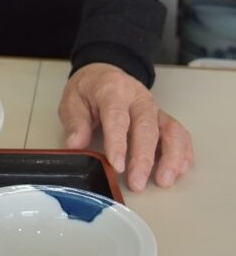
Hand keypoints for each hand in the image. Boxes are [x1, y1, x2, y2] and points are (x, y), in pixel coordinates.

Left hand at [58, 62, 192, 191]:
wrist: (104, 73)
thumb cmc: (89, 90)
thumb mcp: (72, 100)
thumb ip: (75, 122)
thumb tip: (75, 144)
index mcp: (113, 90)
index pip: (117, 116)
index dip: (118, 142)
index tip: (117, 165)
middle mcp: (138, 98)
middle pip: (147, 127)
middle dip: (144, 158)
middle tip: (137, 183)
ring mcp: (154, 108)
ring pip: (171, 130)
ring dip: (170, 157)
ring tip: (163, 181)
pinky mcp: (163, 117)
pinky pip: (180, 133)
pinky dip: (183, 152)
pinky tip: (180, 170)